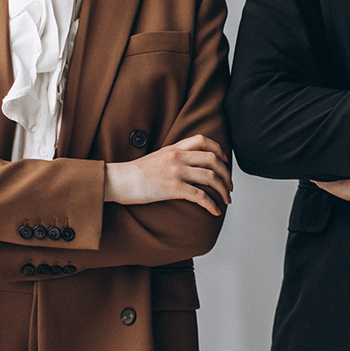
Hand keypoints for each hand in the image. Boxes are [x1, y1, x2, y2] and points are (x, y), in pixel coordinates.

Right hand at [105, 134, 231, 215]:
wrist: (119, 180)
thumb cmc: (137, 173)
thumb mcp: (158, 157)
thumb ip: (175, 156)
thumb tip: (190, 164)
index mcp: (175, 148)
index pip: (203, 140)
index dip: (218, 150)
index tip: (225, 162)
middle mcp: (178, 157)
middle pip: (213, 160)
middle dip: (226, 175)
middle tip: (229, 186)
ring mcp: (176, 172)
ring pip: (210, 178)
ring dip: (223, 190)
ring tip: (226, 200)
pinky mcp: (173, 188)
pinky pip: (200, 196)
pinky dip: (211, 204)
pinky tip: (215, 210)